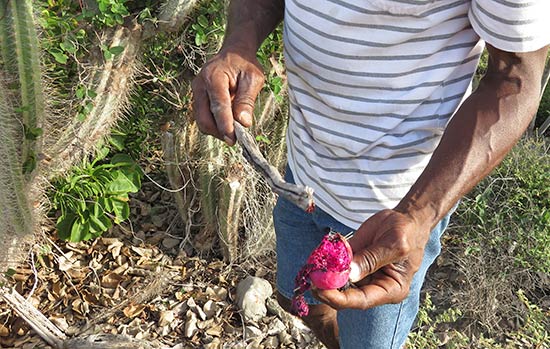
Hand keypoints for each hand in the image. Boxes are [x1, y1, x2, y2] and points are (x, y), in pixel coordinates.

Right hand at [191, 47, 264, 144]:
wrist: (233, 54)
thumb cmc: (245, 65)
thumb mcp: (253, 78)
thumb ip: (247, 100)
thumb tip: (244, 123)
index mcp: (214, 77)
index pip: (218, 106)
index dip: (225, 125)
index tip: (233, 139)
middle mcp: (200, 85)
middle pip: (204, 119)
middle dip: (219, 132)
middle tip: (236, 139)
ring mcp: (196, 93)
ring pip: (202, 121)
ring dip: (217, 130)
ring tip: (234, 129)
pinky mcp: (198, 99)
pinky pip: (204, 118)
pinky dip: (215, 125)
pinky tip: (228, 123)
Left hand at [314, 209, 431, 309]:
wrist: (405, 218)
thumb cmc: (407, 232)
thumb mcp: (393, 243)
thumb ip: (371, 258)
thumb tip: (349, 273)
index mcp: (390, 289)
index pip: (362, 300)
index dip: (340, 299)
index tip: (322, 290)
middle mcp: (374, 286)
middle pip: (347, 295)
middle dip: (327, 288)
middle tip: (311, 277)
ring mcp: (362, 275)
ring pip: (338, 282)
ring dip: (323, 275)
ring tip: (312, 265)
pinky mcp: (353, 262)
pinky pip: (336, 265)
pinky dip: (325, 261)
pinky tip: (317, 255)